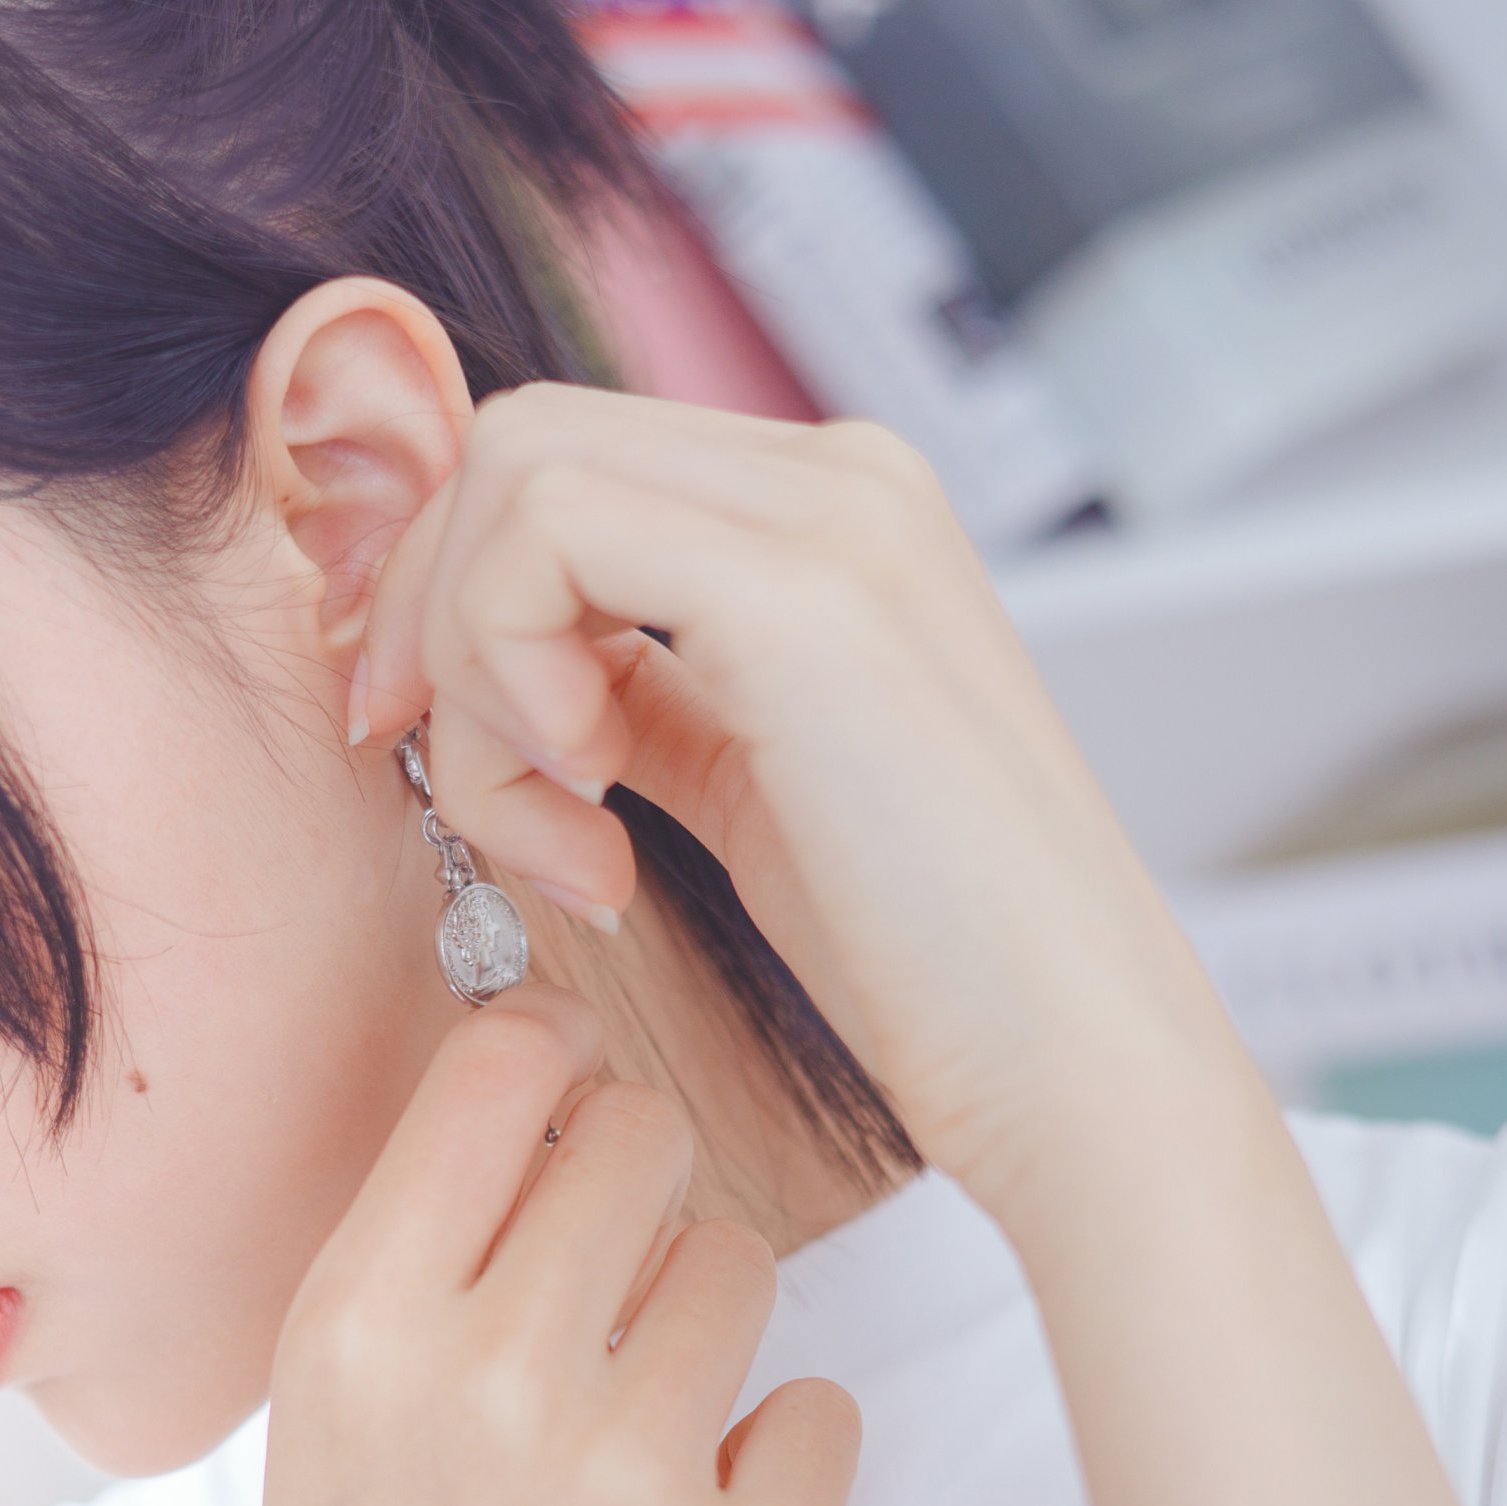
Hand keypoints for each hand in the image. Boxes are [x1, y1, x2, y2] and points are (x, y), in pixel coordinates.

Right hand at [154, 987, 855, 1505]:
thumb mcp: (323, 1425)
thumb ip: (427, 1251)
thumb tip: (562, 1063)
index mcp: (352, 1328)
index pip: (505, 1063)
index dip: (552, 1065)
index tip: (563, 1108)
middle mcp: (486, 1383)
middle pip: (644, 1134)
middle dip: (637, 1193)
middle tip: (605, 1296)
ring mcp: (625, 1486)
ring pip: (742, 1263)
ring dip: (702, 1336)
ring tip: (625, 1453)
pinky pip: (821, 1410)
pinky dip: (769, 1468)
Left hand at [351, 384, 1242, 1203]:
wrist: (1068, 1061)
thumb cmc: (925, 962)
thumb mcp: (748, 784)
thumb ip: (640, 695)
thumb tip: (504, 672)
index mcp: (838, 507)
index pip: (563, 459)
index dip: (454, 594)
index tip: (452, 752)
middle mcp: (842, 476)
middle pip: (518, 444)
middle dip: (439, 621)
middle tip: (485, 798)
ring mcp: (831, 514)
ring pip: (512, 477)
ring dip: (476, 672)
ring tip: (566, 832)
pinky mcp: (799, 591)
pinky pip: (540, 541)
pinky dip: (509, 686)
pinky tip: (591, 808)